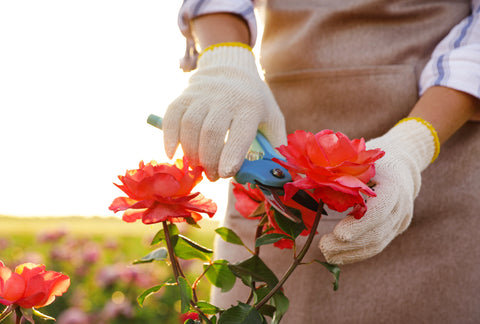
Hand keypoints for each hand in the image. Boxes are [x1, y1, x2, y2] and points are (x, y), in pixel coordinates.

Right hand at [163, 44, 285, 180]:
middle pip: (211, 132)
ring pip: (190, 126)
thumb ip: (276, 144)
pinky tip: (172, 154)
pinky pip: (172, 117)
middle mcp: (225, 97)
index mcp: (250, 106)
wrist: (230, 67)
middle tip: (213, 176)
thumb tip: (277, 174)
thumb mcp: (272, 117)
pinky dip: (169, 137)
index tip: (226, 174)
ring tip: (198, 167)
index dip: (231, 155)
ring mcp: (201, 95)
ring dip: (191, 153)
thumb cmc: (253, 100)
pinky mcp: (184, 96)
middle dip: (210, 161)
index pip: (240, 132)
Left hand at [319, 118, 438, 264]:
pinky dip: (357, 252)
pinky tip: (338, 256)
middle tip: (324, 247)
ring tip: (328, 254)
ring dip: (351, 253)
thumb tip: (306, 180)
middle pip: (377, 232)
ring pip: (377, 243)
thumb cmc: (372, 159)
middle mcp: (402, 206)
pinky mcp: (395, 229)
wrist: (401, 164)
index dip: (360, 225)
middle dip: (350, 244)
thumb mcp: (358, 159)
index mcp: (394, 184)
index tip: (338, 235)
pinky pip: (377, 245)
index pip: (380, 211)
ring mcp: (400, 220)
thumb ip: (340, 172)